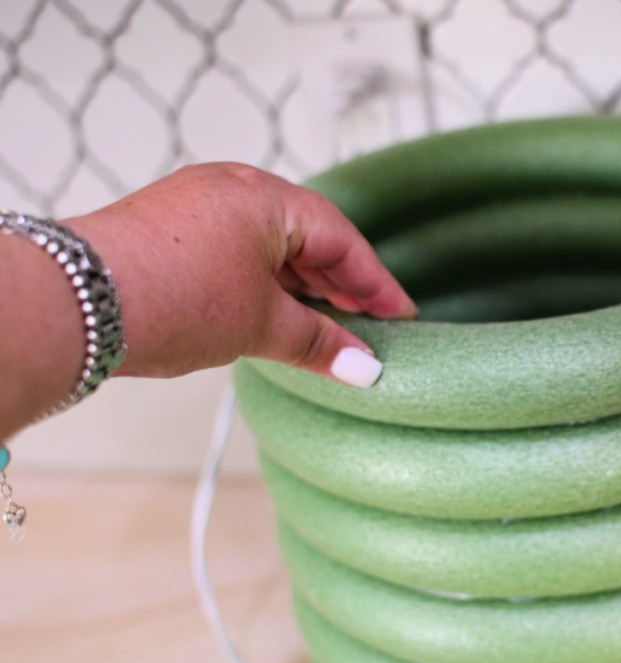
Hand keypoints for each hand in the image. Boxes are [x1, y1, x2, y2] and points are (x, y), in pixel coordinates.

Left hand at [65, 162, 416, 386]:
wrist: (73, 304)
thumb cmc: (171, 296)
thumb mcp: (260, 323)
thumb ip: (320, 341)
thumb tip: (364, 367)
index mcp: (266, 196)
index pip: (341, 239)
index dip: (376, 283)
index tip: (399, 316)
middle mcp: (233, 189)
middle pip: (308, 237)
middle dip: (340, 284)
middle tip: (369, 325)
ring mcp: (197, 206)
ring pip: (271, 246)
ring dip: (301, 286)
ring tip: (324, 326)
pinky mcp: (170, 230)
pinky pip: (238, 251)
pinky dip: (264, 283)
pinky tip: (273, 314)